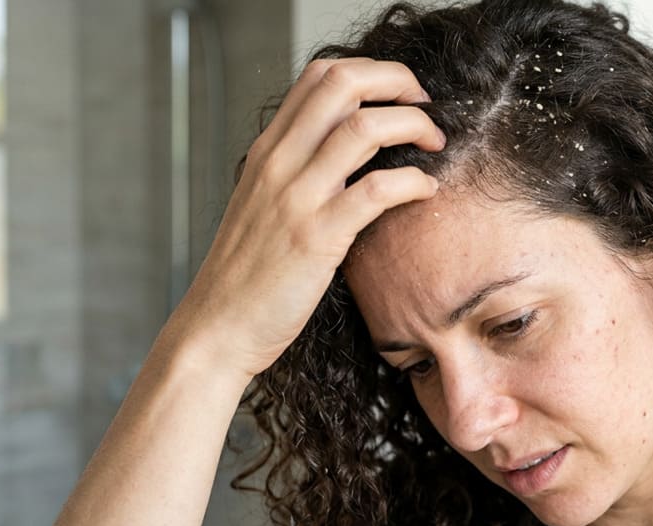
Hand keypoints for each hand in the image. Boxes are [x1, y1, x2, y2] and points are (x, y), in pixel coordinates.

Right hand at [161, 57, 443, 381]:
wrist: (218, 327)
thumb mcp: (262, 205)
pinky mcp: (318, 238)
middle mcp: (280, 163)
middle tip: (425, 105)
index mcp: (268, 150)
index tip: (400, 94)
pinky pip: (377, 191)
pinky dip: (414, 181)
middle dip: (397, 82)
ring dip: (413, 126)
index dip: (370, 72)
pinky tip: (426, 191)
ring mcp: (297, 198)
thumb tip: (343, 152)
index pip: (319, 75)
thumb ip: (296, 172)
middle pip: (343, 84)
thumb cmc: (247, 273)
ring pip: (364, 128)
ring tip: (435, 144)